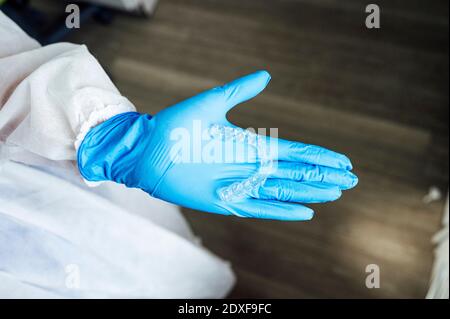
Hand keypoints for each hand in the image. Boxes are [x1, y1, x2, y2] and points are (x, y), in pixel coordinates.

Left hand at [78, 71, 357, 220]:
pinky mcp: (226, 202)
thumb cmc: (175, 126)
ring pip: (284, 191)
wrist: (147, 151)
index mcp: (251, 144)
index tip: (342, 160)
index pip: (294, 152)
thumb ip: (239, 92)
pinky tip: (305, 211)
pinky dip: (283, 210)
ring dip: (311, 191)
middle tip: (350, 179)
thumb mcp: (211, 104)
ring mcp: (240, 185)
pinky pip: (259, 207)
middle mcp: (250, 166)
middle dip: (323, 176)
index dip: (319, 156)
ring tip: (336, 192)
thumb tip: (267, 75)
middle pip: (296, 173)